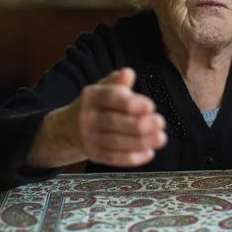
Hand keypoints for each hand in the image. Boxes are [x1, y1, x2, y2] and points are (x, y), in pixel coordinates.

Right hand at [28, 68, 166, 168]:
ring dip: (140, 142)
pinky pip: (114, 158)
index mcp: (91, 96)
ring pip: (116, 142)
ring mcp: (89, 138)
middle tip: (160, 122)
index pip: (109, 97)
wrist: (70, 127)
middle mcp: (87, 118)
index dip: (129, 102)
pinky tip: (149, 153)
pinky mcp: (94, 155)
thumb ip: (117, 82)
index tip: (150, 106)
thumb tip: (128, 73)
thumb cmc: (98, 104)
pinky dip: (133, 158)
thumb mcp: (104, 88)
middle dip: (139, 124)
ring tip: (161, 138)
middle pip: (114, 122)